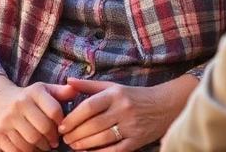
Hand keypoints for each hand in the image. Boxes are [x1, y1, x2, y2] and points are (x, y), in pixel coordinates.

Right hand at [0, 77, 77, 151]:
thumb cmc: (27, 98)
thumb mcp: (43, 90)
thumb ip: (60, 91)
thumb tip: (76, 89)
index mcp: (33, 92)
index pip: (55, 110)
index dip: (62, 124)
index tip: (62, 130)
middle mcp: (18, 104)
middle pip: (43, 129)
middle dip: (52, 139)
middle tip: (54, 142)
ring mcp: (6, 120)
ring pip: (31, 142)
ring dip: (40, 148)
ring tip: (43, 145)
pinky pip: (17, 150)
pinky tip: (30, 148)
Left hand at [59, 76, 196, 150]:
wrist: (164, 106)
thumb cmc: (133, 95)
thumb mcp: (113, 87)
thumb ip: (89, 85)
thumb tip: (68, 81)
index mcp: (115, 94)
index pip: (89, 106)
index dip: (73, 117)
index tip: (62, 126)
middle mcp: (123, 109)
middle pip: (94, 124)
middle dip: (76, 134)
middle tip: (65, 139)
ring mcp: (131, 126)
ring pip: (103, 138)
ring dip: (85, 145)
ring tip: (73, 146)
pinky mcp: (137, 140)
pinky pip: (116, 150)